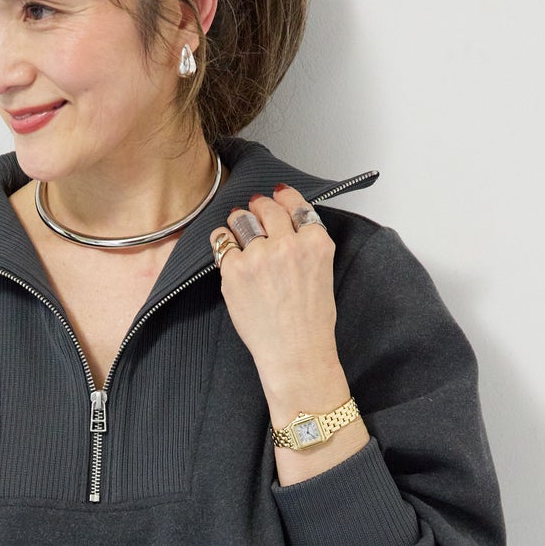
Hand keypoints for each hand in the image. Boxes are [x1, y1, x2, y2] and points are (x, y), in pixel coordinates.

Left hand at [210, 183, 344, 404]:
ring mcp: (260, 255)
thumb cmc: (311, 323)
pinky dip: (222, 241)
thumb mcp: (323, 273)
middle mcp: (288, 243)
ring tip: (237, 224)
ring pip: (242, 220)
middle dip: (259, 206)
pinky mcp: (235, 270)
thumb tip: (285, 226)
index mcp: (316, 243)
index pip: (297, 205)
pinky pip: (221, 241)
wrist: (295, 353)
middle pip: (267, 209)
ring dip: (239, 219)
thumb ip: (307, 245)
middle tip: (253, 208)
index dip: (284, 196)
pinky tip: (225, 244)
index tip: (277, 193)